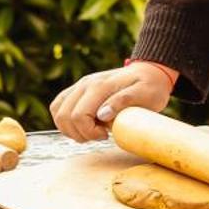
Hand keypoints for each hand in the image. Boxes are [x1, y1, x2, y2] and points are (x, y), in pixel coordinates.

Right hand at [49, 62, 175, 141]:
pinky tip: (84, 125)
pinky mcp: (78, 90)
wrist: (150, 73)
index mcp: (100, 86)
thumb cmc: (150, 87)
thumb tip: (101, 115)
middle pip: (64, 116)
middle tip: (100, 135)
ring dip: (71, 129)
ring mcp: (80, 86)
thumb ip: (123, 102)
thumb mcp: (145, 95)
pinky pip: (58, 106)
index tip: (106, 135)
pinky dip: (65, 121)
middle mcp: (85, 84)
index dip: (89, 133)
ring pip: (58, 112)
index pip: (79, 116)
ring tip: (92, 130)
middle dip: (80, 134)